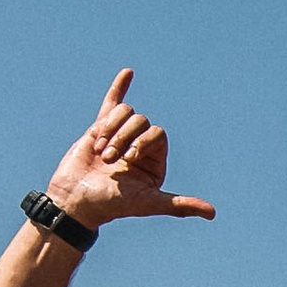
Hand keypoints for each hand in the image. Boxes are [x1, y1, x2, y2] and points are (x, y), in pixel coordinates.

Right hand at [45, 69, 215, 229]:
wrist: (74, 200)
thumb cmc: (112, 204)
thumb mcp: (148, 203)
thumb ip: (179, 205)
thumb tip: (212, 213)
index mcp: (154, 162)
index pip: (158, 134)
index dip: (143, 142)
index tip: (128, 159)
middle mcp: (139, 147)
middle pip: (141, 121)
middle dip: (123, 137)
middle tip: (108, 160)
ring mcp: (119, 136)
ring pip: (124, 113)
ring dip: (110, 129)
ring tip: (99, 153)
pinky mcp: (99, 129)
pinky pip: (112, 104)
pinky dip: (119, 88)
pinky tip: (128, 73)